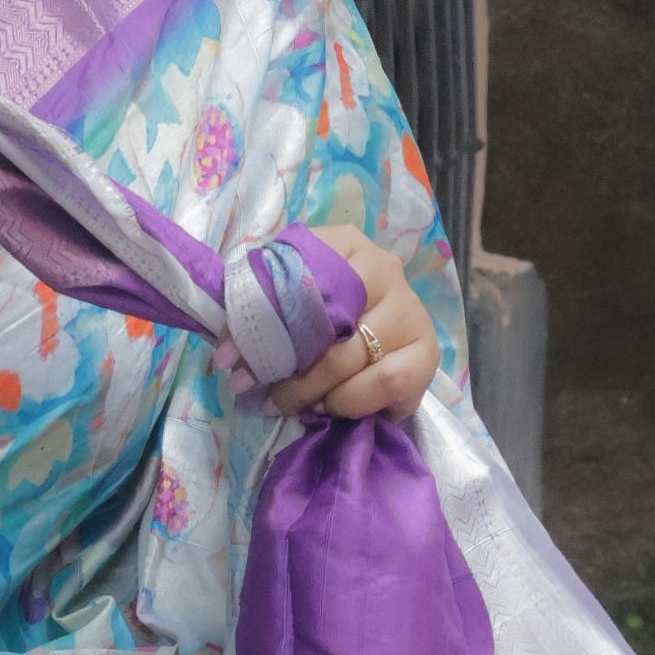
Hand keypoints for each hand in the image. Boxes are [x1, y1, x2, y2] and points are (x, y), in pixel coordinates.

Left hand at [226, 224, 440, 422]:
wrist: (373, 336)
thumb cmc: (317, 313)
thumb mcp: (282, 298)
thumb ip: (255, 310)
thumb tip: (226, 352)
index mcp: (345, 245)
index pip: (301, 278)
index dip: (262, 323)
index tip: (231, 359)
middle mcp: (385, 269)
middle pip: (326, 325)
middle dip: (288, 371)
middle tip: (264, 398)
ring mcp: (410, 310)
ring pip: (355, 360)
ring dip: (318, 394)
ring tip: (298, 406)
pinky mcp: (427, 352)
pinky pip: (388, 384)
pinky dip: (354, 403)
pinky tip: (333, 408)